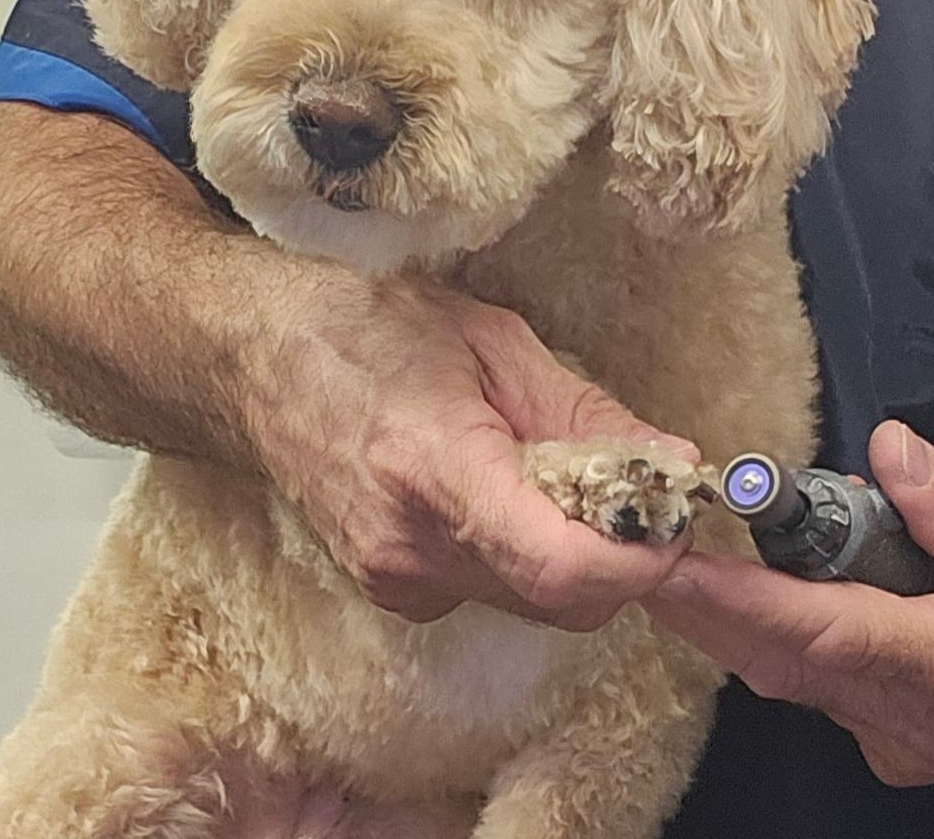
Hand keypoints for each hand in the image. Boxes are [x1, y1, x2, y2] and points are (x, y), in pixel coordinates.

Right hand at [235, 263, 697, 630]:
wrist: (258, 358)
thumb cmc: (371, 330)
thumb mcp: (497, 343)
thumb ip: (590, 415)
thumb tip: (674, 464)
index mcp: (439, 470)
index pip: (562, 566)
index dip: (640, 558)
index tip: (675, 519)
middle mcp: (411, 547)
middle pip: (563, 600)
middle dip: (622, 557)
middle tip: (640, 491)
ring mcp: (395, 579)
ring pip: (534, 602)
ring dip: (576, 555)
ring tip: (564, 475)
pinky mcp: (392, 590)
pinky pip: (493, 591)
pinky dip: (527, 555)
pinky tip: (510, 492)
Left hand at [642, 419, 933, 784]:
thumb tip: (887, 453)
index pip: (817, 633)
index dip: (730, 601)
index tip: (663, 565)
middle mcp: (923, 723)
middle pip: (786, 659)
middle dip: (728, 593)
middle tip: (696, 522)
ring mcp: (916, 745)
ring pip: (803, 675)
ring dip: (777, 605)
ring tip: (801, 530)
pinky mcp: (915, 745)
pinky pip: (834, 687)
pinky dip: (815, 630)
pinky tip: (847, 579)